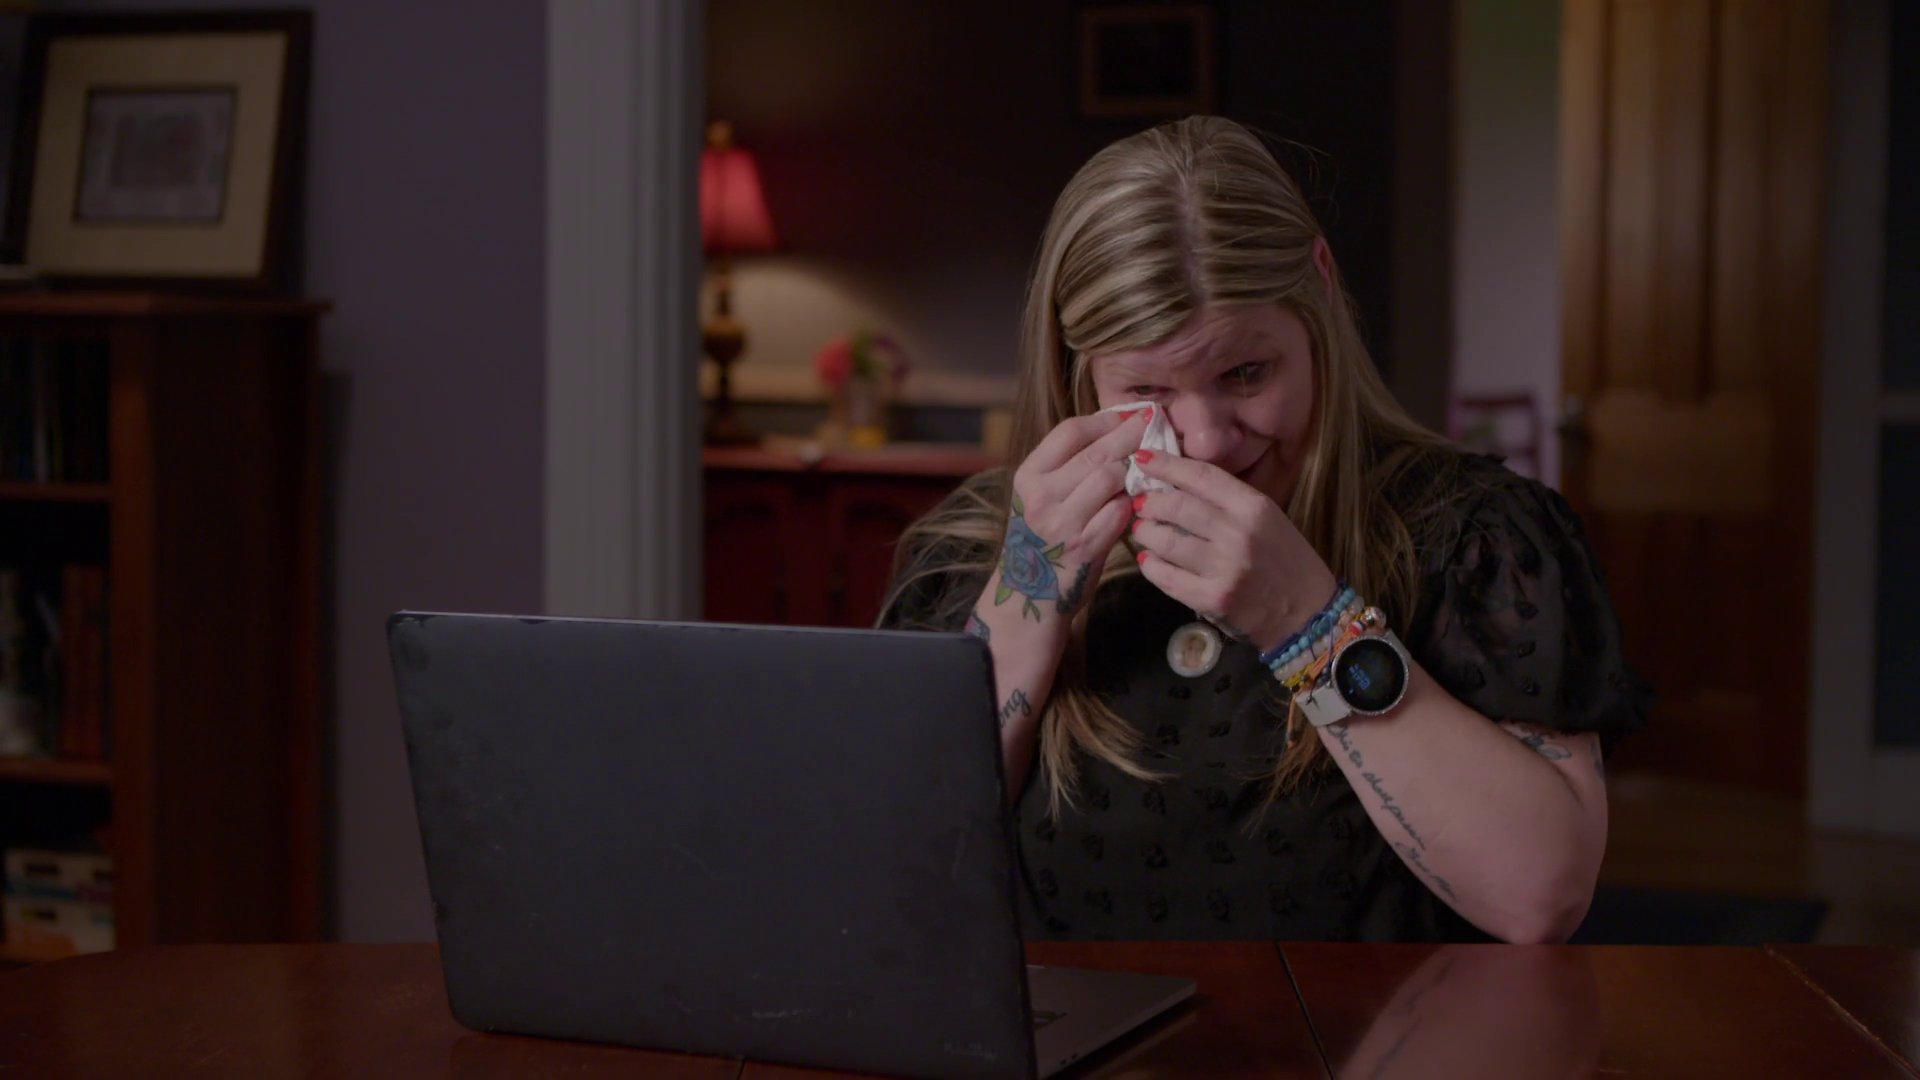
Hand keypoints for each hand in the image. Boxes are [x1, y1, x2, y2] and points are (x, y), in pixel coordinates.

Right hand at [991, 407, 1149, 620]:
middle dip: (1130, 434)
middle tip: (1153, 423)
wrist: (1029, 593)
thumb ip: (1066, 467)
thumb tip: (1113, 430)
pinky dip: (1133, 502)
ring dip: (1134, 469)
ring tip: (1148, 464)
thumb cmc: (1041, 538)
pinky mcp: (1086, 546)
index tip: (1128, 415)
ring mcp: (1063, 522)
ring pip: (1111, 477)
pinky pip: (1120, 511)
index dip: (1104, 420)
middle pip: (1095, 452)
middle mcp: (1041, 496)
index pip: (1070, 432)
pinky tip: (1141, 498)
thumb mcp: (1039, 496)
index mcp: (1028, 476)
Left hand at [1128, 450, 1338, 650]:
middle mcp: (1238, 533)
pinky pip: (1165, 576)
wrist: (1308, 612)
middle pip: (1176, 506)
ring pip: (1165, 540)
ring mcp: (1224, 568)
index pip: (1201, 476)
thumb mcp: (1267, 518)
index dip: (1166, 464)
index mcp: (1254, 507)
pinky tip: (1149, 559)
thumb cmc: (1287, 560)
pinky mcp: (1212, 598)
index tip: (1143, 457)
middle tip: (1142, 503)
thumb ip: (1228, 500)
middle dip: (1149, 501)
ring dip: (1146, 532)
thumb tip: (1178, 483)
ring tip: (1144, 530)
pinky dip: (1151, 565)